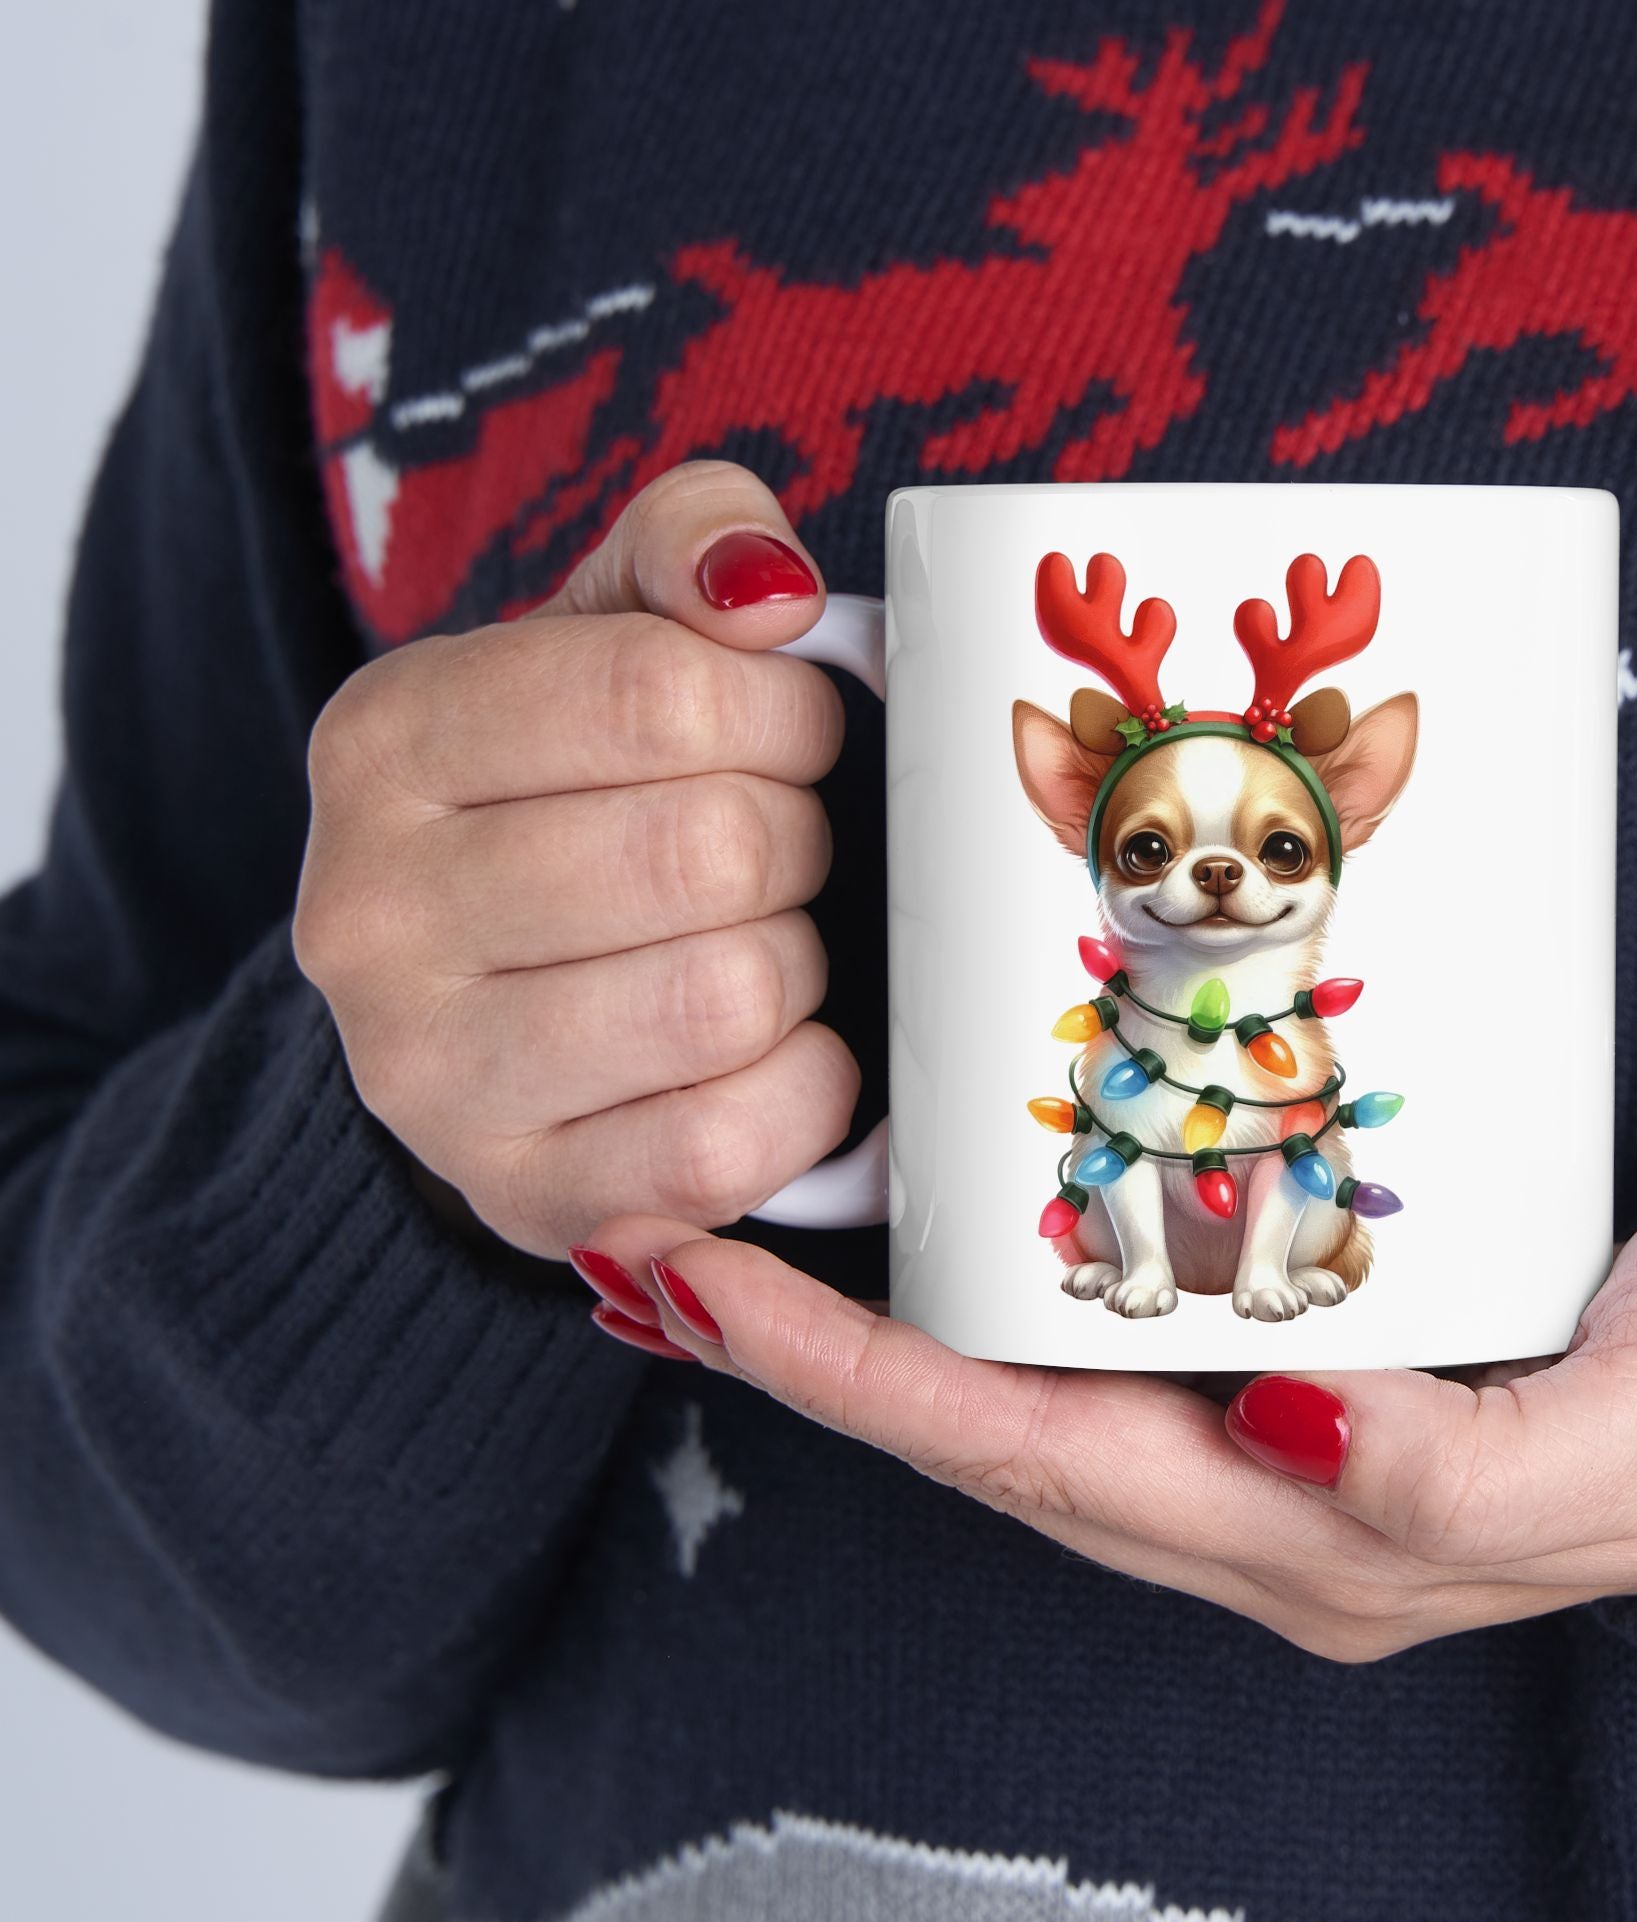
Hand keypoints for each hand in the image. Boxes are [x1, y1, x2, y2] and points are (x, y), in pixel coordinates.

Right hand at [294, 461, 857, 1256]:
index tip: (792, 734)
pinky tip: (774, 1051)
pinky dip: (804, 1090)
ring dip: (796, 965)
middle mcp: (369, 914)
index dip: (784, 712)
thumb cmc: (578, 798)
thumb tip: (770, 590)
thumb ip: (689, 546)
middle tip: (778, 850)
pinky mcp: (524, 1197)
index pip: (661, 692)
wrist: (489, 1005)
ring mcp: (430, 1078)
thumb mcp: (608, 633)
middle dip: (794, 841)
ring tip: (760, 944)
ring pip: (727, 996)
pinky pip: (731, 1142)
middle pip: (709, 850)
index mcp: (385, 740)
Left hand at [575, 1173, 1636, 1658]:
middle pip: (991, 1425)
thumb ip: (1461, 1479)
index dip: (853, 1381)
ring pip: (1040, 1373)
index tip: (698, 1283)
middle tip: (665, 1228)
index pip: (1029, 1458)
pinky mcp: (1332, 1331)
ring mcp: (1290, 1421)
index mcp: (1323, 1537)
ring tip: (759, 1208)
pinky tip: (961, 1195)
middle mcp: (1271, 1491)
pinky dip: (1011, 1263)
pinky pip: (1125, 1312)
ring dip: (892, 1308)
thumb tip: (1286, 1429)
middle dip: (817, 1348)